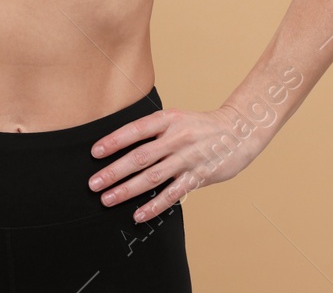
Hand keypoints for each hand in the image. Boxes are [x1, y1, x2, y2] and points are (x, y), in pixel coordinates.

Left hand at [87, 104, 267, 222]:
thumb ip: (152, 130)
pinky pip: (173, 194)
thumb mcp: (175, 118)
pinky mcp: (199, 176)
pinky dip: (154, 206)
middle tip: (93, 184)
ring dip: (128, 190)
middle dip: (114, 172)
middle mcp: (176, 138)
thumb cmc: (199, 126)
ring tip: (107, 199)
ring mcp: (188, 158)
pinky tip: (138, 215)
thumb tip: (119, 146)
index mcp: (167, 119)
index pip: (135, 130)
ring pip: (153, 177)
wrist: (239, 132)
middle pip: (140, 157)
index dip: (114, 141)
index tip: (94, 153)